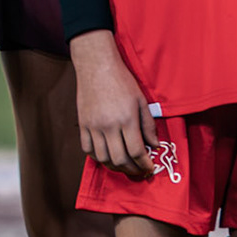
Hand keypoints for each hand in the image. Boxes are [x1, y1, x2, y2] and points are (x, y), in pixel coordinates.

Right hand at [70, 30, 157, 177]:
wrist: (96, 65)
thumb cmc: (122, 80)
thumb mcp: (141, 100)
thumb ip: (148, 125)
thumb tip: (154, 146)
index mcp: (126, 119)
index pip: (137, 151)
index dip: (145, 164)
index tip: (149, 167)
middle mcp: (109, 125)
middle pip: (120, 159)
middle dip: (132, 169)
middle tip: (139, 170)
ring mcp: (93, 125)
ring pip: (103, 158)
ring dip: (115, 166)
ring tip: (123, 165)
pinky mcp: (82, 123)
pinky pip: (87, 149)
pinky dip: (97, 157)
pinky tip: (106, 155)